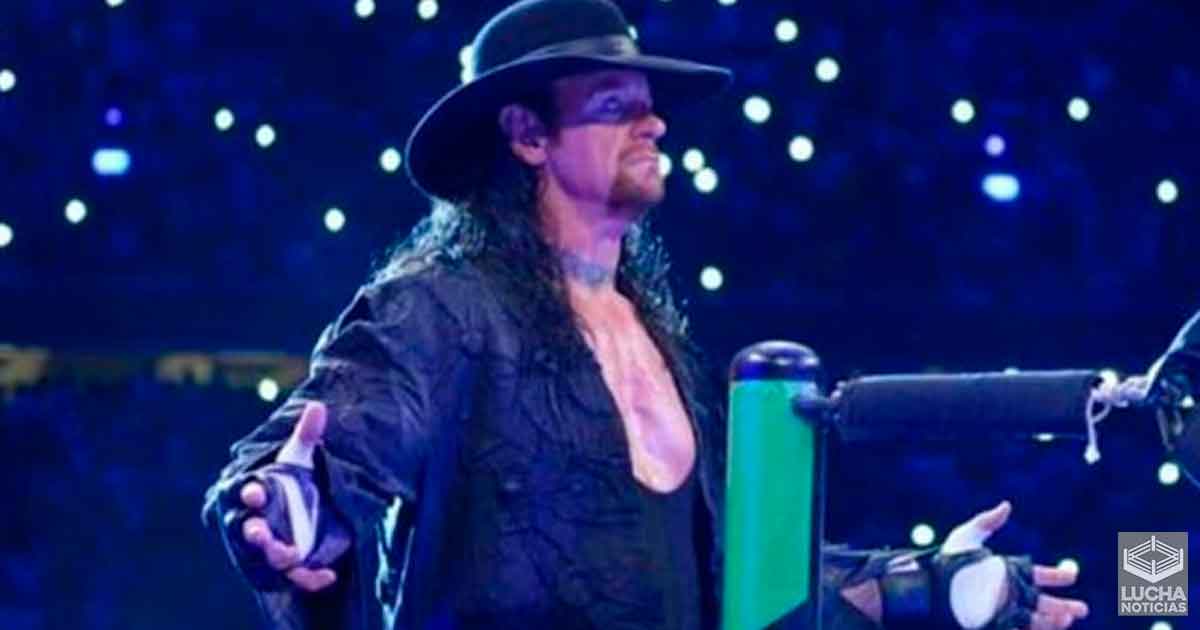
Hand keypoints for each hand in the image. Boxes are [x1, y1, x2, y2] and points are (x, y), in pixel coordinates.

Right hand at [239, 401, 339, 591]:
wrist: (309, 508)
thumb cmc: (294, 481)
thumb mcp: (302, 458)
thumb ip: (307, 435)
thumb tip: (318, 407)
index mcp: (255, 493)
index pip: (244, 492)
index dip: (248, 493)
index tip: (256, 491)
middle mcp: (256, 522)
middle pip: (247, 531)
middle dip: (252, 532)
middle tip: (260, 531)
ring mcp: (273, 545)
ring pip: (267, 556)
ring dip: (275, 555)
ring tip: (289, 553)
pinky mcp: (291, 563)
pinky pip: (298, 576)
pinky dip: (310, 578)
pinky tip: (328, 575)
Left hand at [942, 501, 1087, 629]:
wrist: (928, 587)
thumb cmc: (945, 561)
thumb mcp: (966, 537)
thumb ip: (987, 521)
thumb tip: (1007, 504)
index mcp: (1004, 572)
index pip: (1036, 575)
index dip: (1055, 576)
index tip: (1072, 576)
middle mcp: (1006, 593)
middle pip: (1041, 602)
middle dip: (1063, 606)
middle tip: (1081, 610)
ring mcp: (1000, 611)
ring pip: (1034, 619)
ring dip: (1052, 621)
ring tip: (1067, 620)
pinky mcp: (992, 625)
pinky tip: (1047, 628)